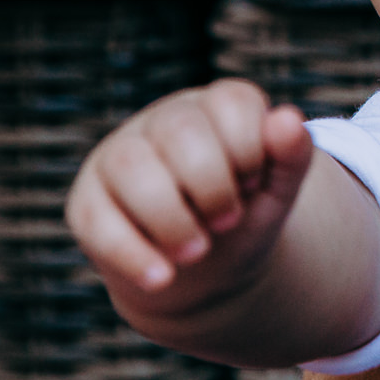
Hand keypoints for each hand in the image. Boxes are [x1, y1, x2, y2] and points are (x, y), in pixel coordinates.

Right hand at [66, 78, 314, 316]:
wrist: (207, 271)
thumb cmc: (246, 215)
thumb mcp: (278, 191)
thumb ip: (292, 156)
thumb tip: (288, 118)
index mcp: (216, 107)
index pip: (231, 101)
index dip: (249, 149)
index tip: (254, 186)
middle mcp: (164, 121)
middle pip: (179, 128)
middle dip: (211, 182)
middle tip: (228, 220)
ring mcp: (119, 156)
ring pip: (130, 165)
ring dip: (169, 216)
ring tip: (198, 251)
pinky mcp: (88, 202)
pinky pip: (95, 219)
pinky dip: (132, 253)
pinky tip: (163, 278)